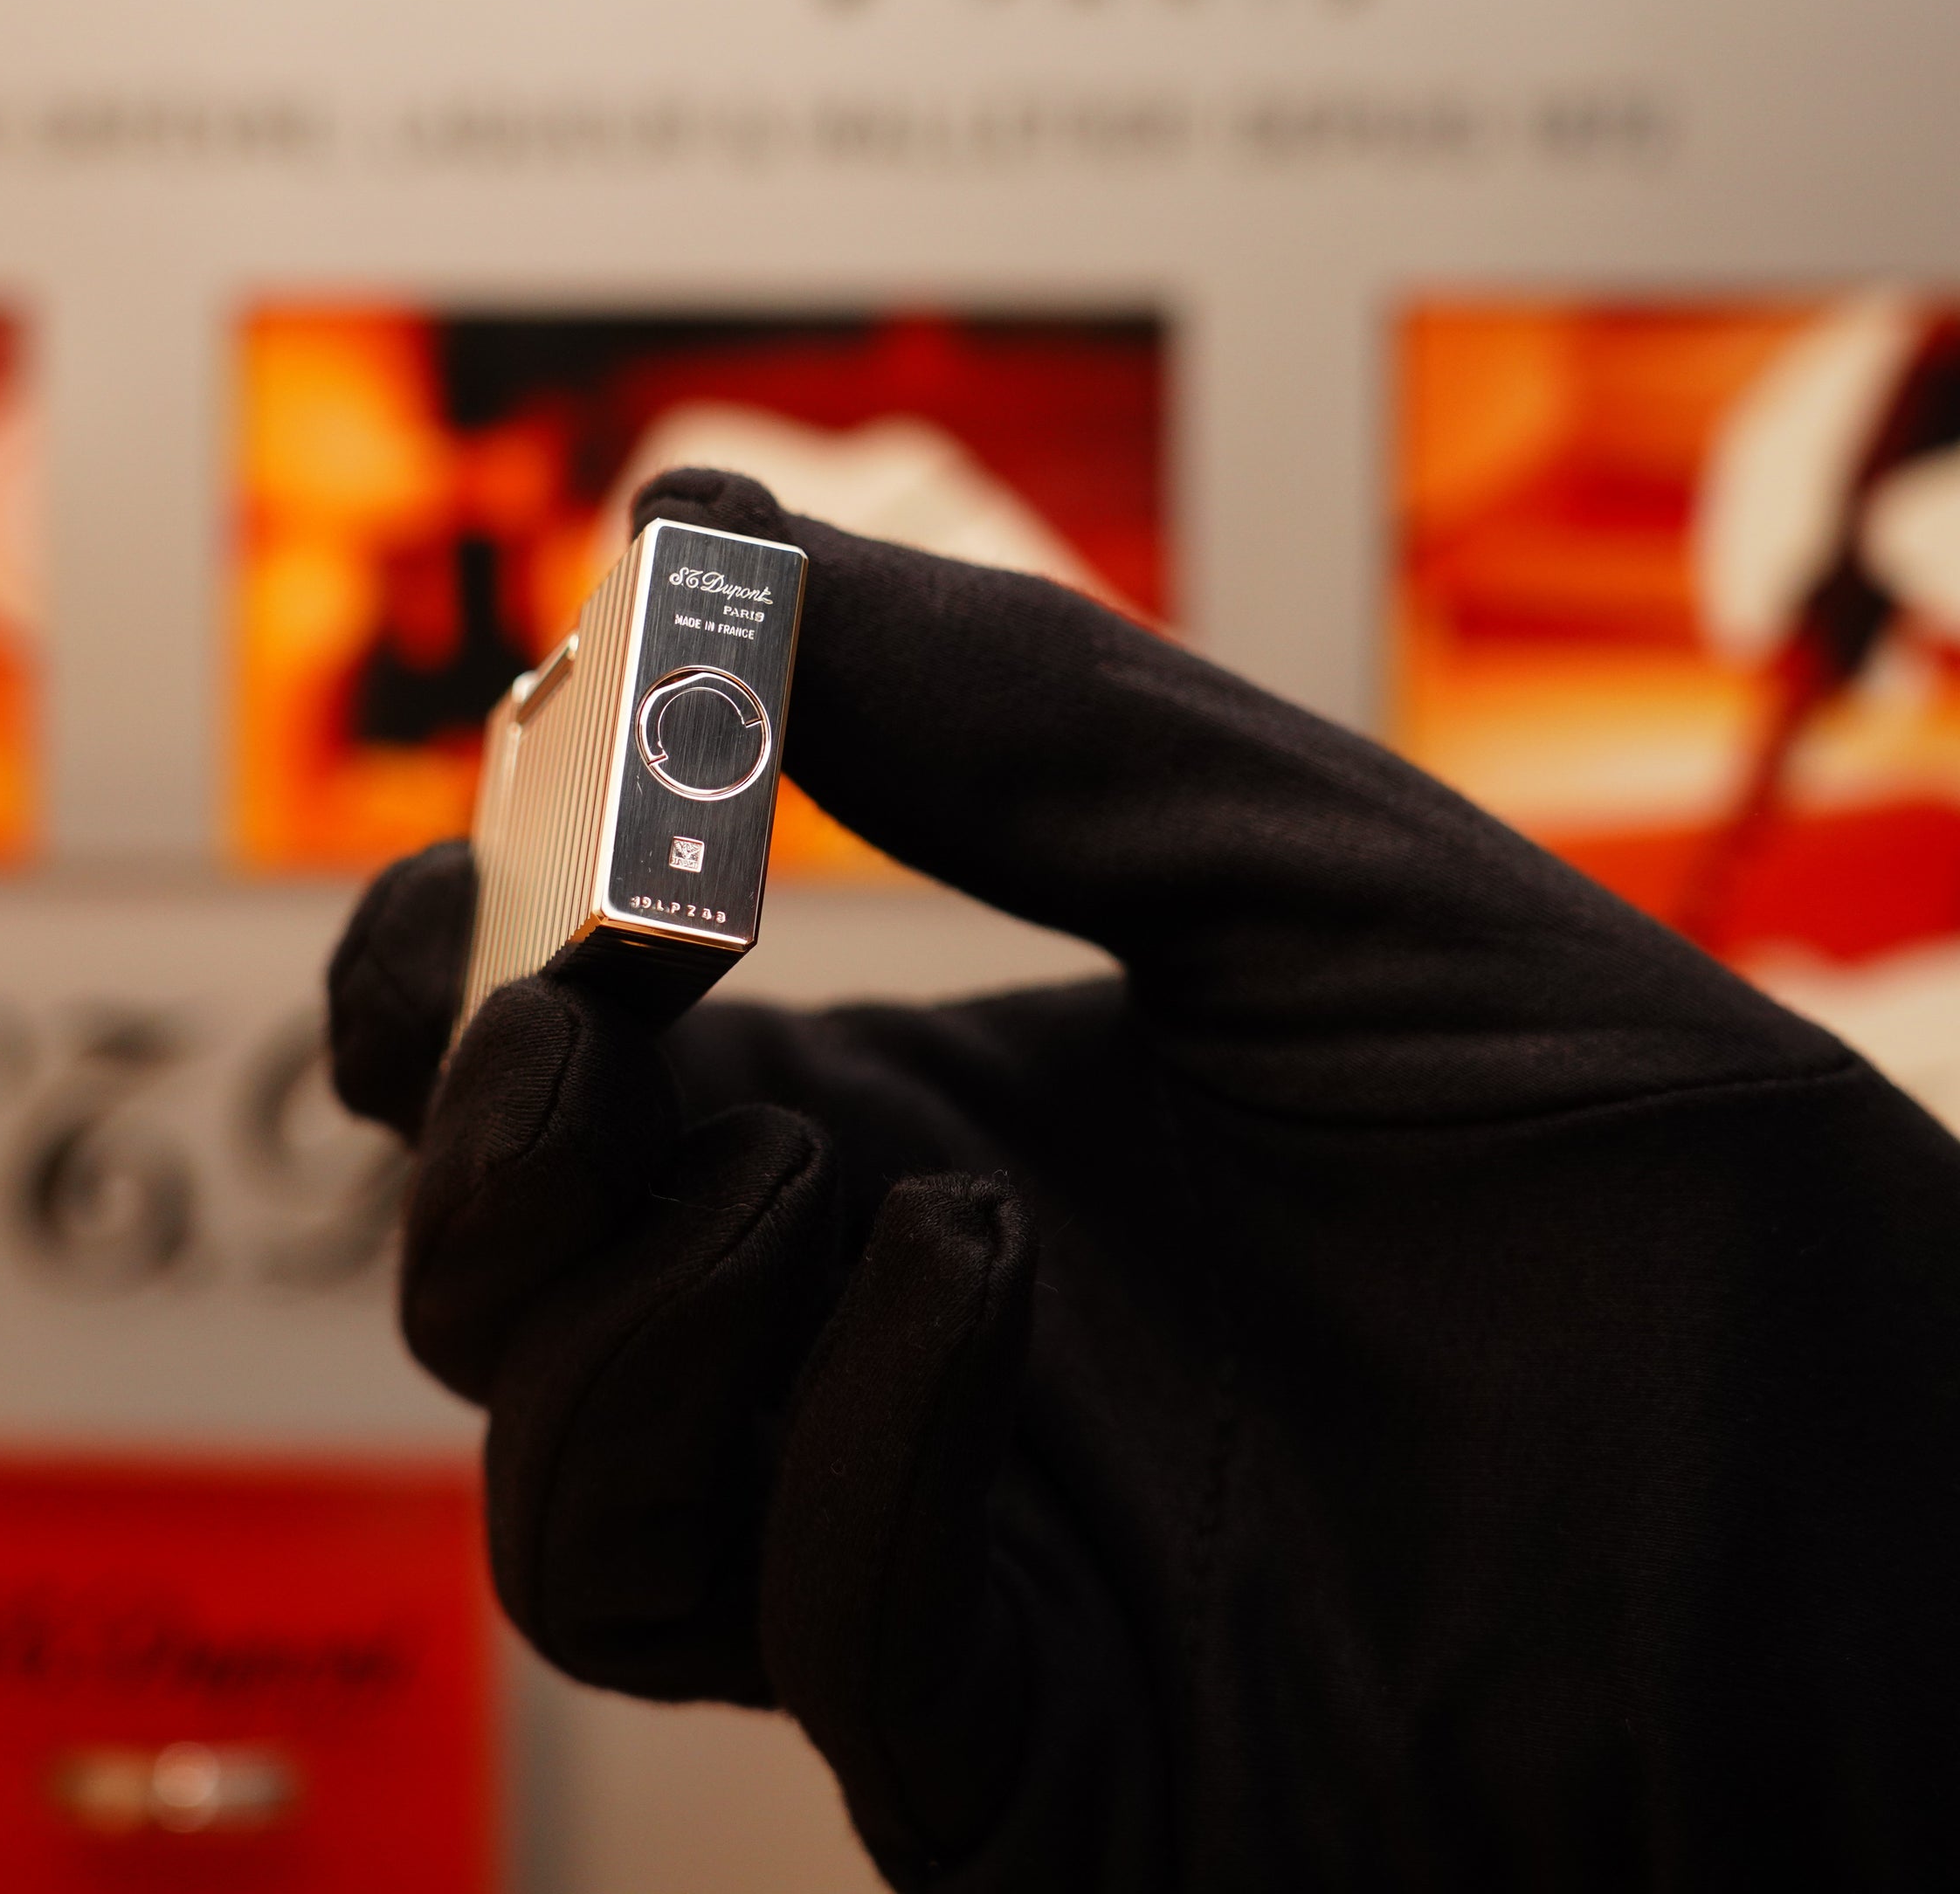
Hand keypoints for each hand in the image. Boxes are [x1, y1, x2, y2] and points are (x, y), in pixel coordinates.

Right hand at [329, 468, 1956, 1888]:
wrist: (1898, 1519)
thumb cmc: (1646, 1188)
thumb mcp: (1317, 879)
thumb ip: (1017, 711)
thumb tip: (691, 520)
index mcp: (909, 1133)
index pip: (566, 1076)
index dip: (460, 968)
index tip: (509, 857)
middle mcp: (874, 1349)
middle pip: (502, 1286)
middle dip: (483, 1141)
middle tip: (585, 1016)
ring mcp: (933, 1563)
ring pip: (569, 1498)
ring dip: (626, 1304)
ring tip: (843, 1156)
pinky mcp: (1022, 1755)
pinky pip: (801, 1618)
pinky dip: (838, 1432)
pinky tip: (981, 1273)